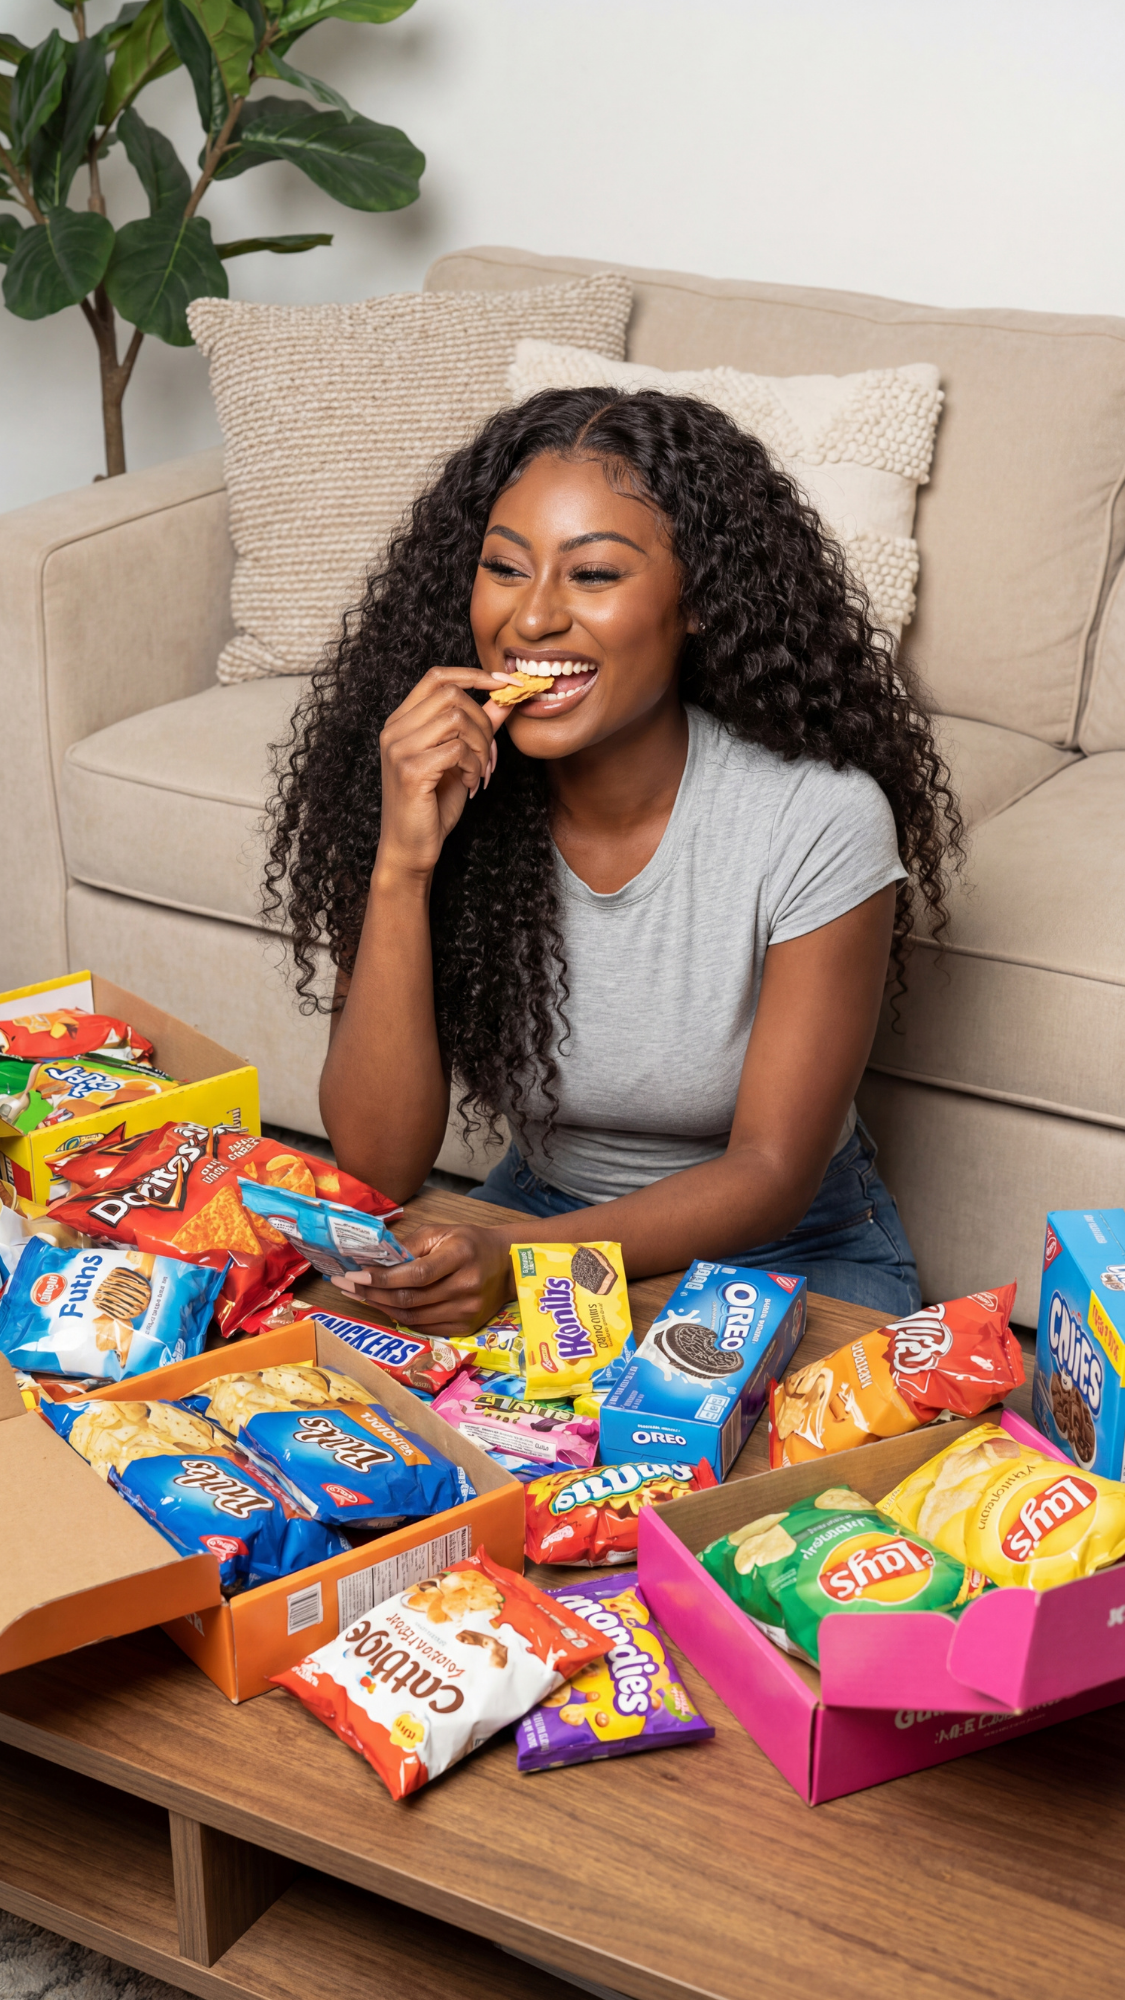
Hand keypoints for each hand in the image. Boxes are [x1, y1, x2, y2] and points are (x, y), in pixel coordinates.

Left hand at [331, 1222, 514, 1337]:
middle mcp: (466, 1286)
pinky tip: (384, 1306)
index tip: (354, 1274)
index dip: (382, 1277)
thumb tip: (372, 1260)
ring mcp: (467, 1310)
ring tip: (360, 1295)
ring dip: (381, 1307)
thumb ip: (409, 1247)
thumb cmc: (470, 1243)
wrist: (509, 1264)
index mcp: (461, 1255)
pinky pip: (424, 1327)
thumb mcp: (442, 1233)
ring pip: (413, 1317)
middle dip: (372, 1293)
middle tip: (347, 1285)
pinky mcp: (466, 1326)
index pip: (416, 1273)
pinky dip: (400, 1318)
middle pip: (410, 1299)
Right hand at [375, 667, 514, 879]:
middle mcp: (394, 729)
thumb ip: (477, 727)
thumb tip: (504, 700)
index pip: (436, 676)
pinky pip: (458, 749)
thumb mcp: (459, 760)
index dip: (473, 675)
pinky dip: (474, 766)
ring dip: (481, 745)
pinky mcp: (410, 769)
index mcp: (401, 721)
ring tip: (479, 771)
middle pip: (451, 695)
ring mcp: (399, 748)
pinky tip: (470, 784)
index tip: (504, 683)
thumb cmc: (431, 805)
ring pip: (457, 719)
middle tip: (488, 754)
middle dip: (483, 721)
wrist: (410, 847)